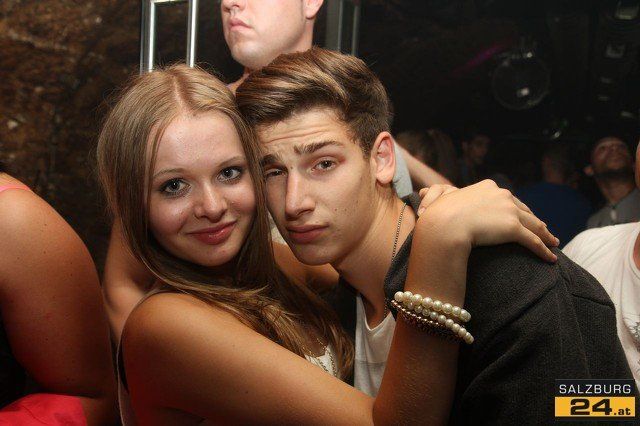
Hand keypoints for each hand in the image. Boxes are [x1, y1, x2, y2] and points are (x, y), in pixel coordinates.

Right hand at [416, 180, 558, 261]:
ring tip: (553, 243)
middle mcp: (502, 195)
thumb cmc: (438, 213)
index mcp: (488, 187)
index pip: (507, 198)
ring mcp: (509, 211)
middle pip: (524, 210)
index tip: (522, 216)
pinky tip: (551, 258)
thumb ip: (438, 195)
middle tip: (543, 230)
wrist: (444, 225)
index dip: (516, 209)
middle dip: (534, 220)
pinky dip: (544, 250)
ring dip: (546, 235)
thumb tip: (422, 195)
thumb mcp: (439, 199)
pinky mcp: (513, 229)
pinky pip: (533, 241)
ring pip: (534, 225)